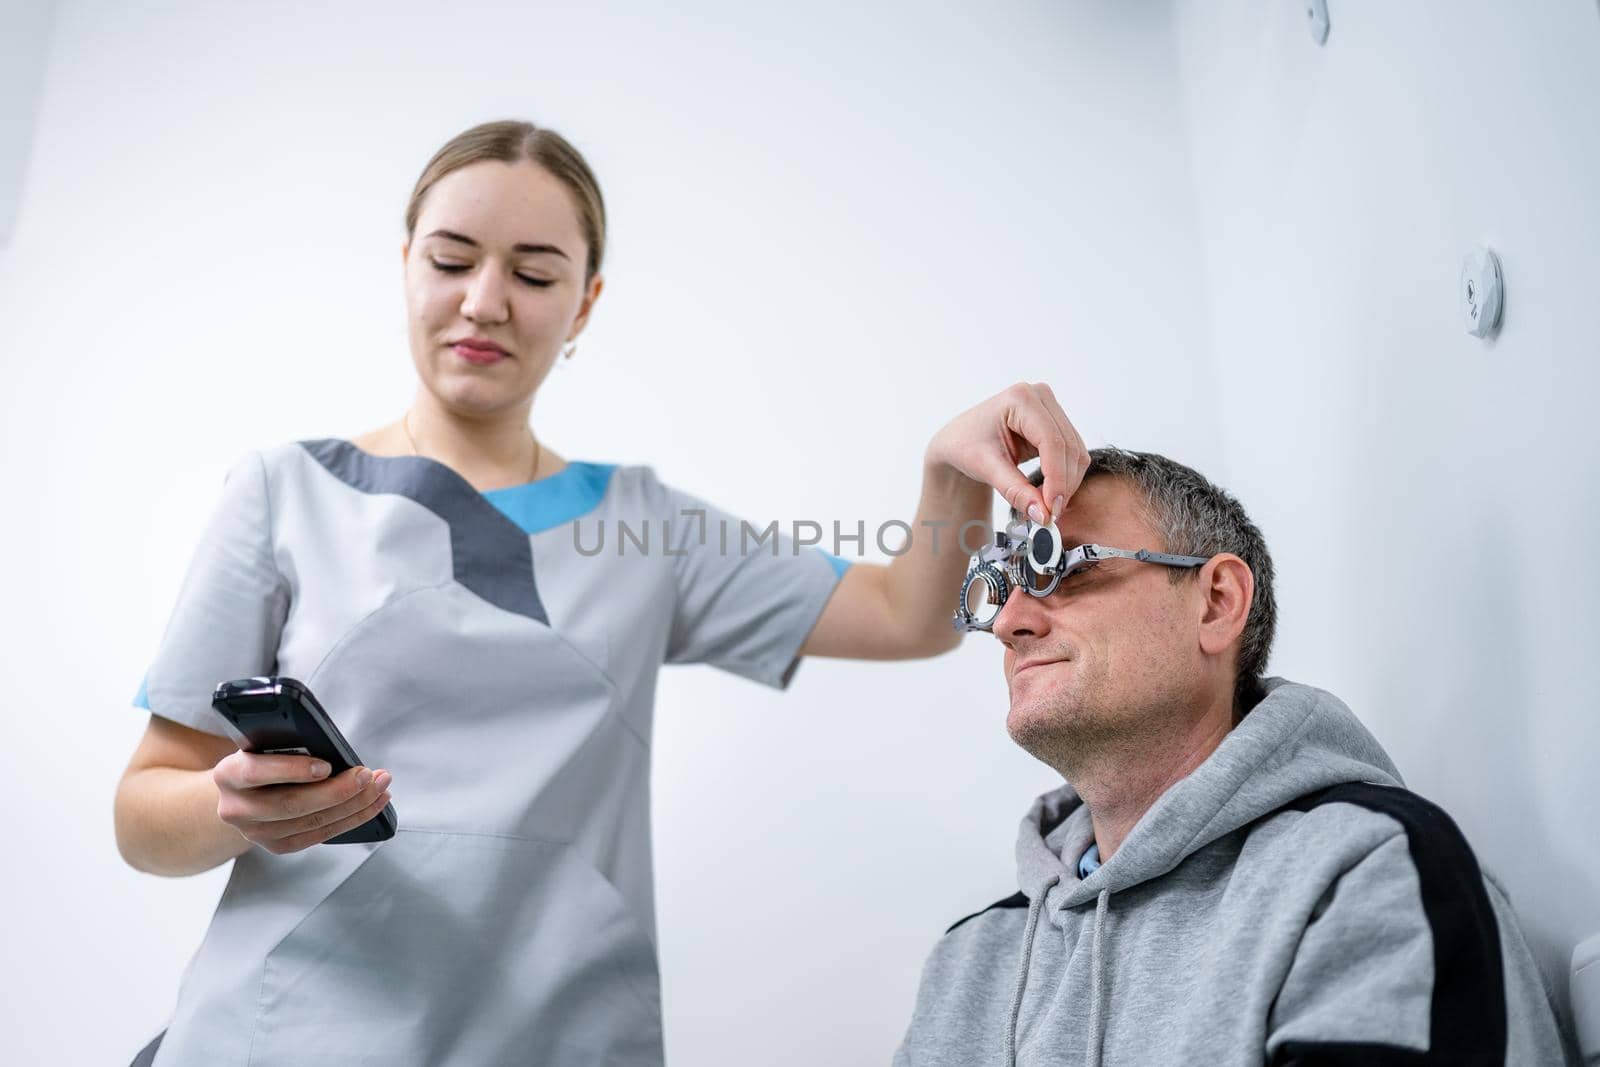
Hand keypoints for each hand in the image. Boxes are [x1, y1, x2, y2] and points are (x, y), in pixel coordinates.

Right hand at [213, 752, 391, 854]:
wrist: (242, 792)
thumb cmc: (262, 759)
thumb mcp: (263, 744)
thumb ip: (284, 743)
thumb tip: (331, 747)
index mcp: (229, 774)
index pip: (255, 772)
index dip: (292, 770)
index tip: (326, 765)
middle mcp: (236, 808)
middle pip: (291, 804)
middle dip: (337, 790)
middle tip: (367, 775)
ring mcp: (255, 833)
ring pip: (311, 823)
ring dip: (354, 804)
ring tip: (379, 786)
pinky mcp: (278, 846)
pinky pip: (320, 836)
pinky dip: (353, 819)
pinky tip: (373, 803)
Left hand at [925, 382, 1089, 523]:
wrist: (960, 441)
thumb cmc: (966, 446)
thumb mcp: (986, 468)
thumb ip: (1015, 491)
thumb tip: (1043, 515)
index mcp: (1020, 398)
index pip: (1051, 441)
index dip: (1056, 477)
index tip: (1051, 508)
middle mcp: (1040, 397)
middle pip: (1068, 447)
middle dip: (1062, 484)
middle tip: (1049, 514)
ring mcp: (1051, 408)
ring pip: (1075, 452)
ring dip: (1066, 483)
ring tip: (1046, 506)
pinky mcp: (1056, 423)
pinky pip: (1073, 454)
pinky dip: (1065, 478)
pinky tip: (1047, 494)